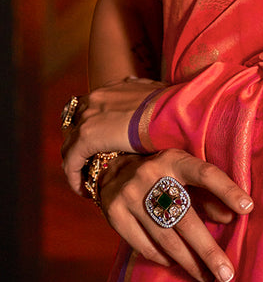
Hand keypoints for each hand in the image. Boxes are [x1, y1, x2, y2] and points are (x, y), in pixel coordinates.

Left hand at [62, 76, 165, 192]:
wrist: (173, 111)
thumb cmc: (172, 106)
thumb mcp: (156, 95)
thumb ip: (144, 97)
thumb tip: (147, 96)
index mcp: (110, 89)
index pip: (89, 108)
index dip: (90, 128)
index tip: (98, 146)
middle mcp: (95, 98)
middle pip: (74, 125)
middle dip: (79, 145)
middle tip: (89, 165)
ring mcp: (88, 116)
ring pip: (70, 145)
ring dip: (76, 164)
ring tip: (87, 182)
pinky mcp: (86, 136)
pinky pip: (71, 162)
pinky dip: (75, 177)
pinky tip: (85, 191)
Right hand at [97, 149, 252, 281]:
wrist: (112, 169)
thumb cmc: (161, 173)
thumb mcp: (183, 173)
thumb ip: (207, 193)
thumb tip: (232, 217)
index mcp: (174, 160)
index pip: (206, 174)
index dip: (227, 190)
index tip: (248, 208)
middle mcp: (152, 176)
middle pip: (185, 218)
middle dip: (208, 249)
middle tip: (226, 272)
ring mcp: (131, 195)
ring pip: (166, 238)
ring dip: (189, 262)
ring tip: (207, 276)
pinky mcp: (114, 215)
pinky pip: (144, 246)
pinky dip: (163, 258)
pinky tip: (177, 265)